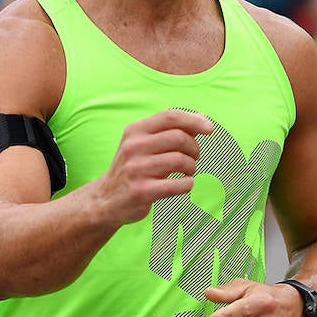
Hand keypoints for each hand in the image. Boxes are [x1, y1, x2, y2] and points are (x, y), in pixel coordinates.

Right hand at [93, 109, 213, 225]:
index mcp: (135, 131)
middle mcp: (133, 147)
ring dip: (192, 167)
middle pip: (178, 138)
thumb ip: (170, 131)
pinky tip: (185, 184)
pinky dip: (188, 184)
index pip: (170, 116)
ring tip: (188, 172)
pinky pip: (177, 185)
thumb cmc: (133, 168)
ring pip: (180, 160)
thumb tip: (202, 119)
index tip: (210, 129)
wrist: (106, 199)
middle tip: (194, 158)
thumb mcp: (144, 144)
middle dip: (194, 148)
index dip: (194, 120)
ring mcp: (136, 169)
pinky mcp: (141, 191)